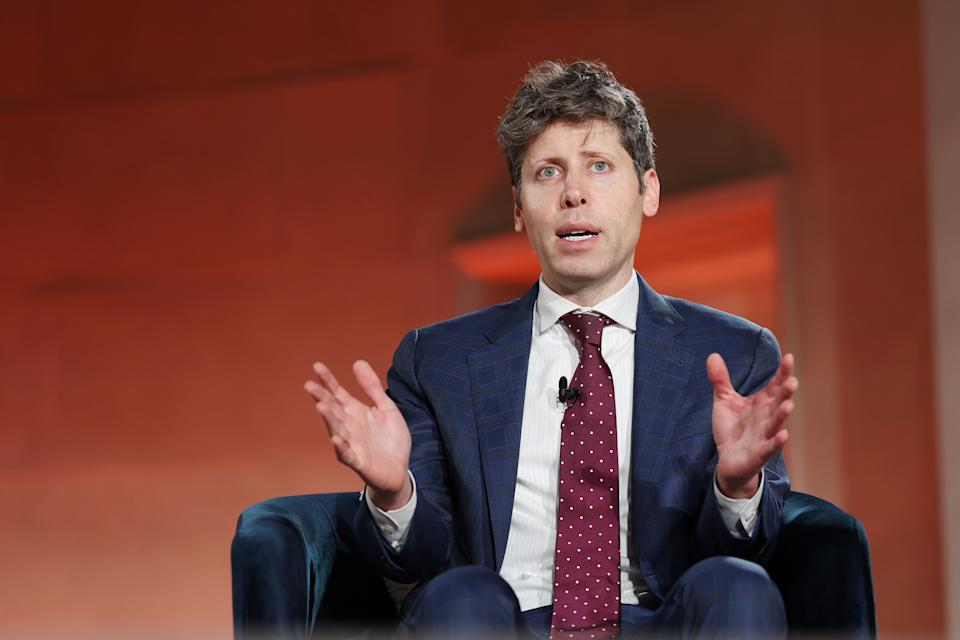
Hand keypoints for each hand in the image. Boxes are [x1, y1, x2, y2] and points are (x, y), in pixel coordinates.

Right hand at [304, 361, 411, 509]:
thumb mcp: (386, 407)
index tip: (317, 366)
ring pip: (336, 429)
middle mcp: (349, 426)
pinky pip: (347, 454)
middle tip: (310, 385)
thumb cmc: (390, 440)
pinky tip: (336, 439)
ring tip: (321, 406)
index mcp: (355, 412)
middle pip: (332, 409)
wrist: (400, 470)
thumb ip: (372, 387)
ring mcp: (352, 443)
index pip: (337, 393)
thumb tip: (358, 362)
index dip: (328, 380)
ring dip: (328, 419)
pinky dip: (341, 447)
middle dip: (321, 398)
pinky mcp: (358, 461)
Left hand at [708, 353, 796, 498]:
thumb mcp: (724, 401)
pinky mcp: (759, 453)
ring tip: (789, 404)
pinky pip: (770, 447)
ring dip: (782, 415)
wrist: (728, 460)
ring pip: (776, 423)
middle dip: (786, 393)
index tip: (789, 357)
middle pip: (779, 402)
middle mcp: (766, 417)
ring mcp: (764, 435)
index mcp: (761, 403)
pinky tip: (784, 435)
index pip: (775, 385)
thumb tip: (713, 355)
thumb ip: (720, 380)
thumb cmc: (732, 429)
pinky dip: (777, 441)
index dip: (782, 373)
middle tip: (792, 381)